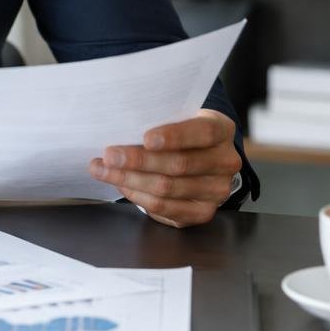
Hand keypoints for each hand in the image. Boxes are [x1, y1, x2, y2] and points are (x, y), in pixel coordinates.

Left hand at [89, 109, 241, 227]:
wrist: (198, 156)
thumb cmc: (179, 132)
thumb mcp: (176, 118)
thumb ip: (158, 122)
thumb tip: (119, 130)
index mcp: (222, 130)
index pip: (203, 132)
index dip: (174, 136)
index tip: (146, 138)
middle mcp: (225, 161)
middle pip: (180, 165)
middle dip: (139, 161)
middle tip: (110, 156)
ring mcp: (217, 190)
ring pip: (168, 188)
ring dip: (130, 180)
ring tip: (103, 170)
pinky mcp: (203, 212)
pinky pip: (165, 208)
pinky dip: (138, 196)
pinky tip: (121, 185)